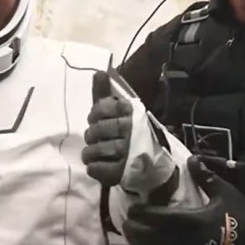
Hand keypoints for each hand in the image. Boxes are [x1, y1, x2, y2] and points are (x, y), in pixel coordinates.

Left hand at [82, 71, 133, 186]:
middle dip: (92, 136)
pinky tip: (99, 165)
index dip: (94, 116)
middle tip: (97, 139)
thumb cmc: (132, 133)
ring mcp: (127, 151)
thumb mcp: (120, 112)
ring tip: (95, 154)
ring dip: (90, 153)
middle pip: (94, 130)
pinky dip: (94, 168)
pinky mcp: (122, 172)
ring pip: (92, 150)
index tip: (97, 120)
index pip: (99, 108)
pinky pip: (96, 168)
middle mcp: (130, 129)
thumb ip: (106, 93)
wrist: (154, 164)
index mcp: (129, 111)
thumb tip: (99, 71)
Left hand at [123, 156, 244, 244]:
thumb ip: (206, 177)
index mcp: (196, 220)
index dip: (145, 215)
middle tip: (125, 224)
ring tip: (131, 237)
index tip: (132, 209)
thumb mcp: (225, 191)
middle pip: (155, 239)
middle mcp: (190, 240)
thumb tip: (192, 158)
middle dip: (137, 232)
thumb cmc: (241, 214)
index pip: (162, 218)